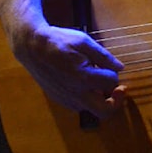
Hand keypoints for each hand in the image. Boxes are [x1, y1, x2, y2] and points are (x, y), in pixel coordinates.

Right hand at [10, 21, 126, 118]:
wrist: (31, 48)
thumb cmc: (58, 42)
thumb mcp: (84, 42)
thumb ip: (104, 56)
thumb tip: (120, 67)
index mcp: (83, 77)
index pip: (111, 82)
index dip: (114, 74)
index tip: (112, 67)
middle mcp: (75, 93)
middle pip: (105, 111)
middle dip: (116, 101)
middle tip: (119, 89)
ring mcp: (66, 99)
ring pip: (92, 108)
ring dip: (100, 98)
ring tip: (97, 79)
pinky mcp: (59, 100)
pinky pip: (80, 105)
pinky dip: (88, 97)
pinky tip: (84, 82)